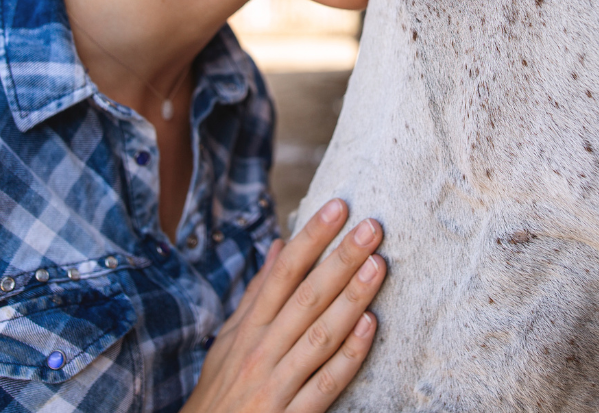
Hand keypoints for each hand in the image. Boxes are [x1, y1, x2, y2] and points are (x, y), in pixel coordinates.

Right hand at [185, 199, 385, 412]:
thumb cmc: (219, 391)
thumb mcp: (229, 339)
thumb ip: (257, 294)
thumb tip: (278, 246)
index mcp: (249, 328)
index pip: (284, 272)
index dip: (311, 237)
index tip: (337, 207)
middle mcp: (262, 351)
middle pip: (307, 296)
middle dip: (340, 259)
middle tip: (371, 228)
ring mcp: (277, 385)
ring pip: (320, 335)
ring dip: (352, 299)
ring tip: (378, 265)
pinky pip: (326, 384)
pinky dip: (349, 355)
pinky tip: (370, 327)